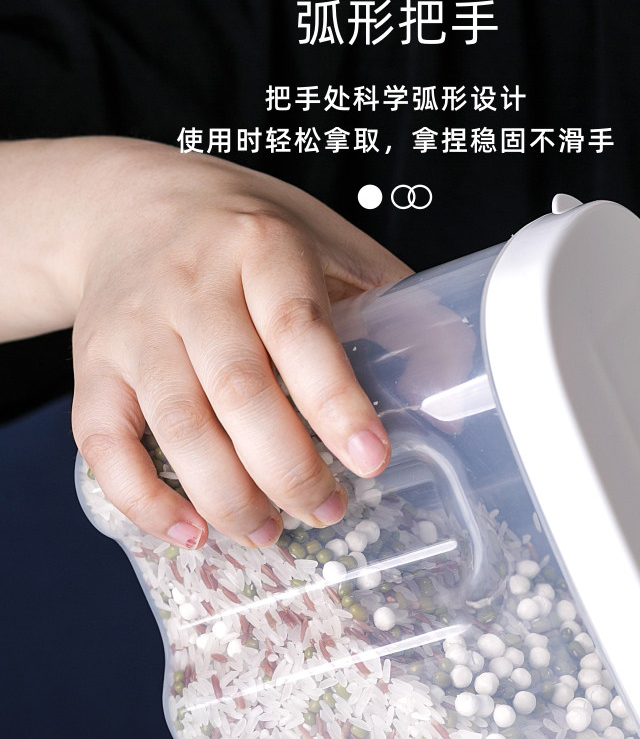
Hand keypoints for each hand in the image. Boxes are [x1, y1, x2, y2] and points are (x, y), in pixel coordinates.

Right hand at [1, 137, 411, 548]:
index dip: (336, 401)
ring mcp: (137, 330)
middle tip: (327, 510)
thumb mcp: (326, 241)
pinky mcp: (93, 368)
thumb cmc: (243, 235)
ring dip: (227, 495)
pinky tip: (188, 531)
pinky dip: (142, 498)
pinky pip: (104, 444)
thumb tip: (446, 394)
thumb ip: (387, 307)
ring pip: (177, 424)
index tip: (372, 458)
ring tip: (269, 532)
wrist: (125, 207)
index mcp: (262, 248)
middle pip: (239, 391)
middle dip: (288, 469)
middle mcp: (192, 287)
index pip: (300, 329)